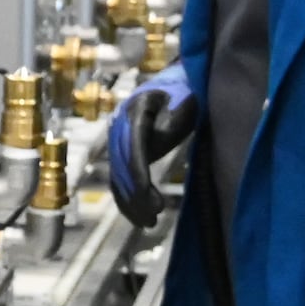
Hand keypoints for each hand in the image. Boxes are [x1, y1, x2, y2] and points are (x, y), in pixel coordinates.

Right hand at [105, 61, 194, 217]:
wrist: (176, 82)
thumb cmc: (187, 92)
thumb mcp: (186, 102)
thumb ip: (171, 121)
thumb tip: (154, 142)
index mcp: (135, 110)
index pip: (133, 148)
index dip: (139, 176)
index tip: (151, 198)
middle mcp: (119, 125)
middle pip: (122, 166)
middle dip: (136, 195)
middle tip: (154, 217)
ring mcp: (117, 138)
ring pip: (117, 176)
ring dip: (131, 202)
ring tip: (150, 223)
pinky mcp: (122, 151)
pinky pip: (119, 178)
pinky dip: (127, 199)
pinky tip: (139, 217)